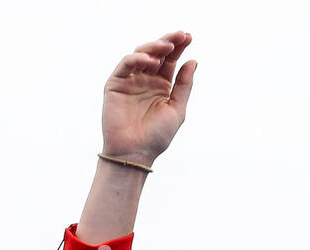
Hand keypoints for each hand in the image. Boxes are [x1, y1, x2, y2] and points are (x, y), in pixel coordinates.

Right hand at [100, 30, 196, 165]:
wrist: (135, 153)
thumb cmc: (156, 136)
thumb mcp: (177, 109)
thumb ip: (184, 86)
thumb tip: (193, 61)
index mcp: (161, 85)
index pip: (170, 60)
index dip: (178, 47)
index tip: (188, 37)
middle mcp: (145, 80)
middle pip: (157, 53)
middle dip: (168, 42)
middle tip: (180, 36)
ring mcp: (130, 80)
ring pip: (141, 54)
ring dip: (154, 47)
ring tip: (167, 47)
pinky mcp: (116, 84)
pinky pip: (126, 65)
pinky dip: (137, 58)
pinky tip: (150, 60)